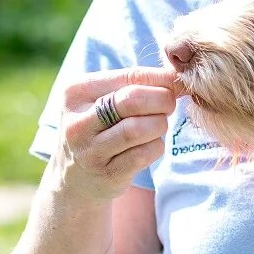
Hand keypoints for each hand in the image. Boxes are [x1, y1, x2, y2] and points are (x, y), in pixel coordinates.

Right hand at [49, 66, 182, 201]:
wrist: (76, 178)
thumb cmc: (98, 127)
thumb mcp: (104, 99)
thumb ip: (137, 84)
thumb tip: (178, 78)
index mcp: (76, 92)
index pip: (129, 76)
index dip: (161, 79)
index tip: (177, 84)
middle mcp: (78, 122)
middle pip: (134, 100)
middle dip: (162, 101)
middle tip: (168, 107)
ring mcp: (90, 151)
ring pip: (139, 129)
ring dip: (159, 125)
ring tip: (157, 126)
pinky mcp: (107, 174)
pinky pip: (144, 154)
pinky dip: (156, 147)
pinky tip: (150, 145)